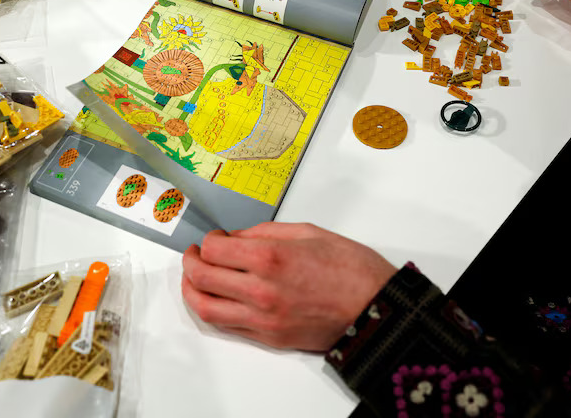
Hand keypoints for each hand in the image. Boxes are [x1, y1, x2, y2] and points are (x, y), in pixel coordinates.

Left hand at [181, 222, 396, 350]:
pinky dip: (214, 310)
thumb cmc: (352, 269)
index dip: (208, 242)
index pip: (213, 251)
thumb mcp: (307, 232)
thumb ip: (263, 234)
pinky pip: (228, 326)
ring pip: (207, 309)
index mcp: (270, 259)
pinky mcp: (270, 338)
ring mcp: (263, 319)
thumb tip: (234, 238)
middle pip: (202, 279)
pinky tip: (216, 297)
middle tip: (195, 254)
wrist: (379, 309)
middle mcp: (261, 291)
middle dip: (191, 263)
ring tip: (195, 278)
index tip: (213, 238)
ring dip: (192, 291)